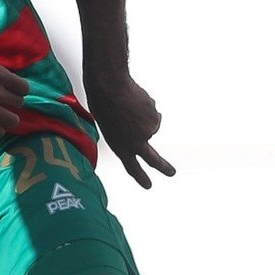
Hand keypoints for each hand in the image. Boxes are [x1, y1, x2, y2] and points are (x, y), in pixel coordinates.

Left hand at [84, 73, 175, 188]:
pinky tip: (136, 100)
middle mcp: (136, 144)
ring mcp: (147, 133)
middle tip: (172, 173)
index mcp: (119, 147)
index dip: (140, 177)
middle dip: (163, 167)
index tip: (148, 186)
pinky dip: (145, 105)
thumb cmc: (102, 102)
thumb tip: (146, 130)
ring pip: (150, 124)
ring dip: (142, 114)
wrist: (109, 88)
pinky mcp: (155, 120)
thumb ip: (124, 132)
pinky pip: (152, 112)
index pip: (131, 167)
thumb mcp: (108, 123)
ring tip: (128, 104)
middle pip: (153, 160)